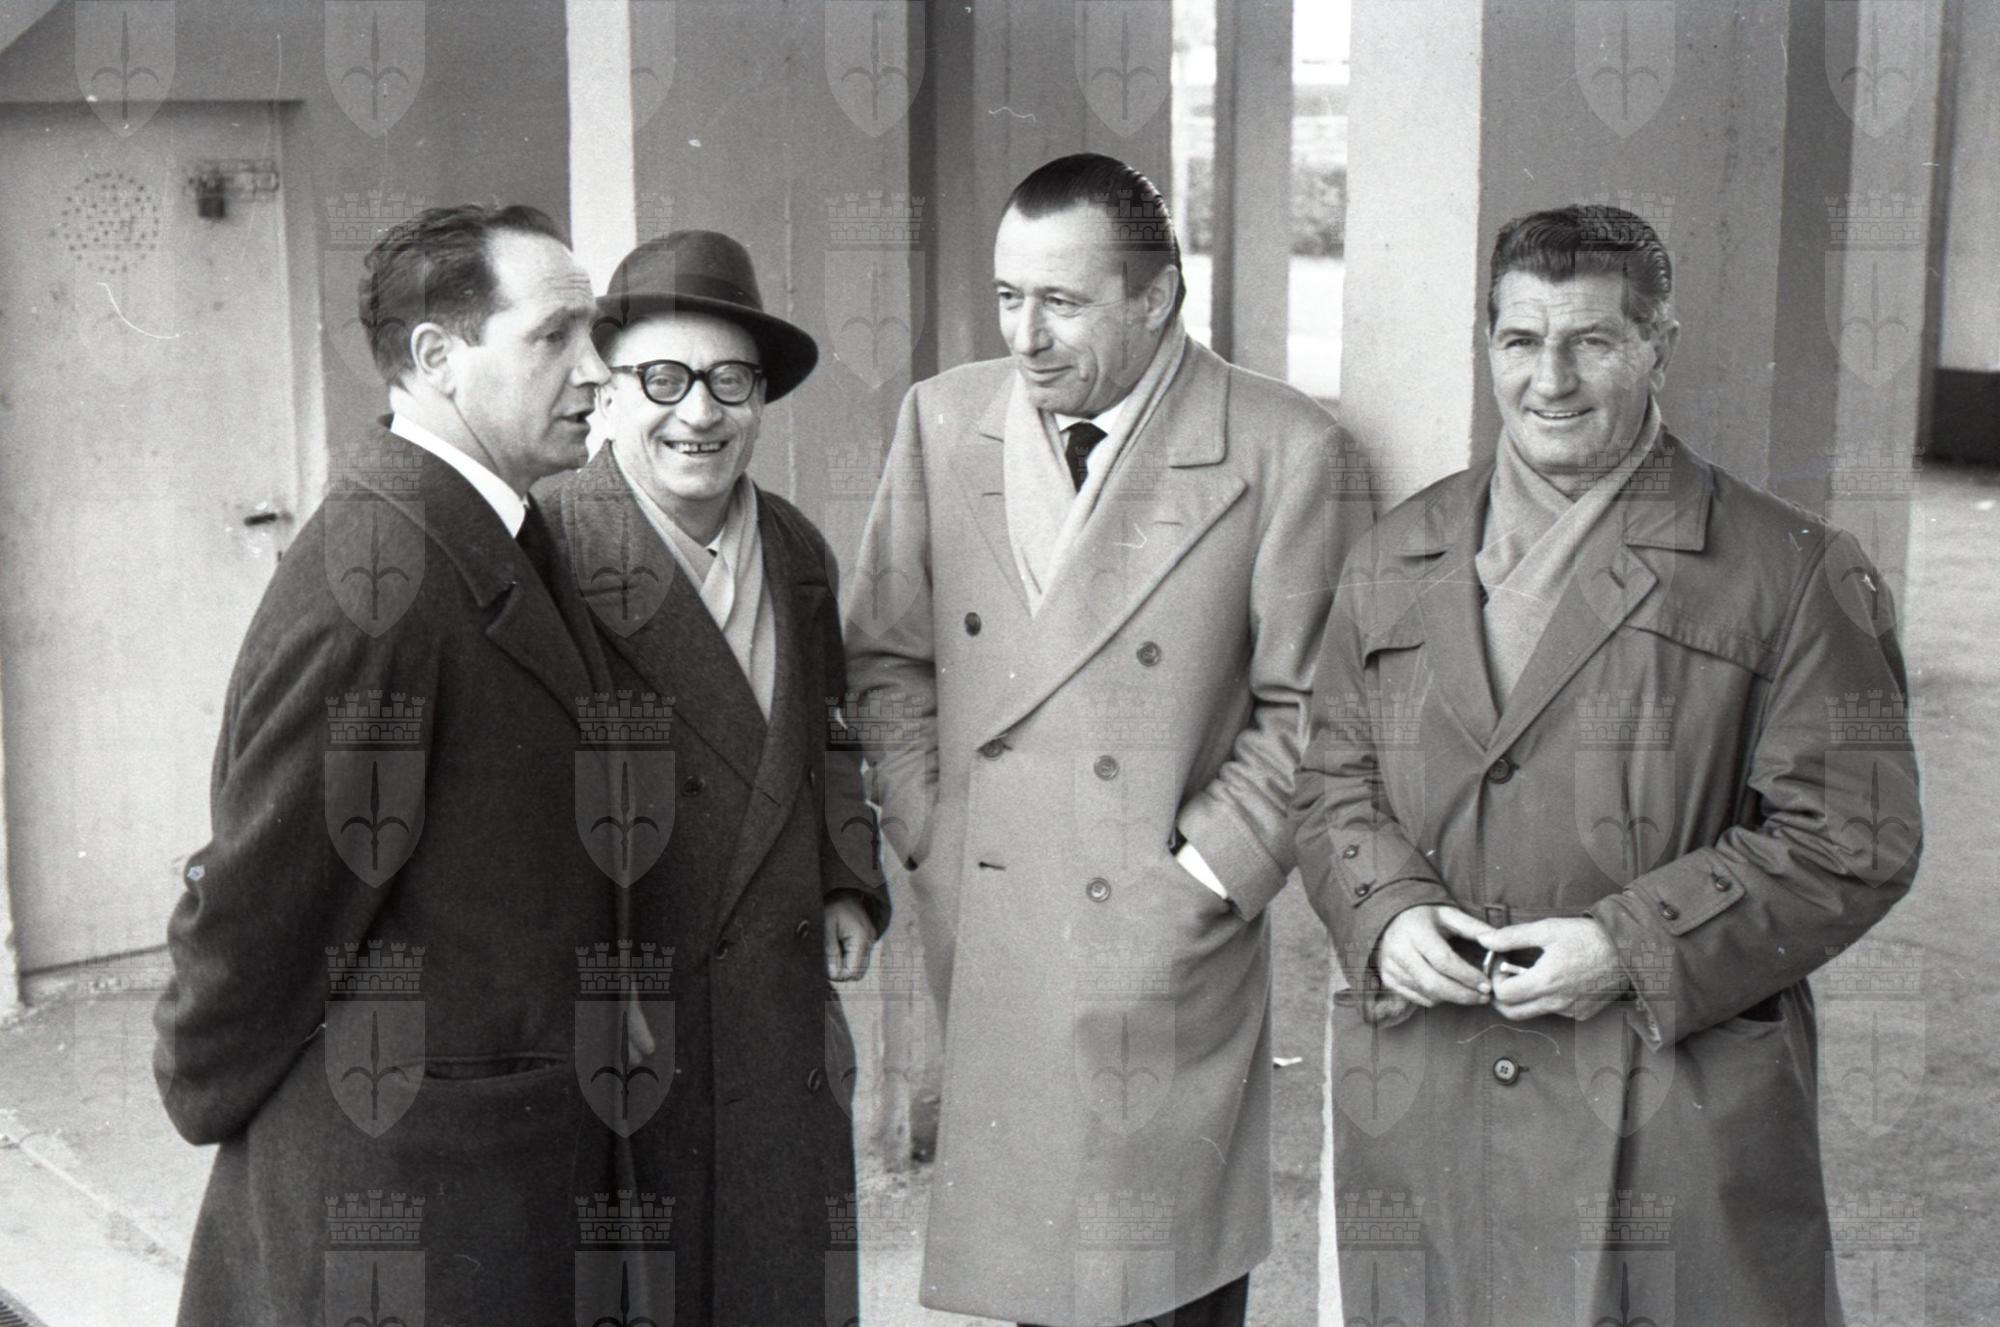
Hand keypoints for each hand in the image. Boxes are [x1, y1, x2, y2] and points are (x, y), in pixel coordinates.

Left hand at [824, 895, 877, 982]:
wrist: (843, 888)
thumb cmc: (833, 905)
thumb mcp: (826, 928)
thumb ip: (830, 952)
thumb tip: (833, 974)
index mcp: (861, 939)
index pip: (853, 972)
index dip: (837, 975)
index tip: (823, 967)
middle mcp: (870, 941)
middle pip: (858, 972)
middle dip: (841, 971)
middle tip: (825, 962)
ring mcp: (870, 939)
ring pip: (858, 965)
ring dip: (843, 964)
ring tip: (830, 951)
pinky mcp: (866, 937)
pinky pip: (858, 956)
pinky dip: (846, 956)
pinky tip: (836, 945)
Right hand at [1374, 905, 1496, 1007]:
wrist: (1390, 917)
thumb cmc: (1425, 916)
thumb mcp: (1448, 914)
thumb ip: (1473, 927)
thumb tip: (1498, 942)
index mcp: (1415, 930)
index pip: (1444, 961)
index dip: (1467, 976)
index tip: (1487, 985)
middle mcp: (1399, 950)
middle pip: (1434, 983)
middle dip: (1463, 995)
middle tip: (1483, 998)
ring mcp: (1390, 966)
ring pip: (1426, 993)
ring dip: (1452, 998)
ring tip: (1470, 993)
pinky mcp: (1387, 978)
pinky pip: (1417, 998)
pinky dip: (1436, 999)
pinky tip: (1448, 990)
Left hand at [1484, 917, 1626, 1020]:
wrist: (1629, 952)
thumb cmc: (1588, 937)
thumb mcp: (1548, 929)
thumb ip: (1513, 936)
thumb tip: (1484, 940)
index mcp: (1545, 982)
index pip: (1502, 995)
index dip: (1495, 980)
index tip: (1501, 965)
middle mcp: (1556, 1002)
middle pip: (1513, 1013)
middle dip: (1502, 997)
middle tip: (1506, 977)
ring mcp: (1570, 1011)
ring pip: (1534, 1013)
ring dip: (1525, 998)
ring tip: (1533, 973)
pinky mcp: (1582, 1013)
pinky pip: (1555, 1012)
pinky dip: (1547, 999)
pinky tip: (1556, 979)